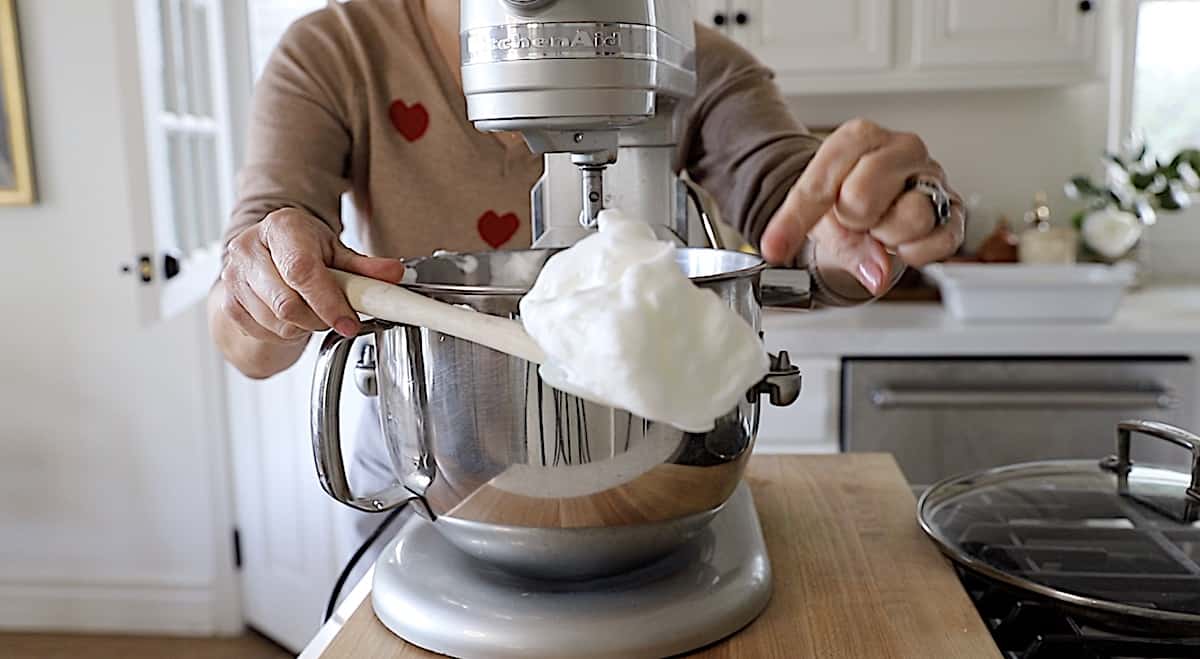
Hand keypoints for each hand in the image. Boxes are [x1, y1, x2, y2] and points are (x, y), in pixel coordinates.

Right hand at [217, 208, 404, 343]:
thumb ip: (366, 267)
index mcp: (281, 228)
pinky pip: (264, 332)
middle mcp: (249, 249)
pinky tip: (294, 316)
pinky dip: (286, 333)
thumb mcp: (337, 251)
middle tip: (336, 315)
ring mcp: (233, 277)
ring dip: (305, 327)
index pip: (302, 271)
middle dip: (320, 319)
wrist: (269, 250)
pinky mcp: (228, 302)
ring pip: (277, 323)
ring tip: (314, 310)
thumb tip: (395, 274)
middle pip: (287, 304)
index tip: (349, 322)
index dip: (328, 302)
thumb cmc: (303, 247)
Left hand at [760, 119, 964, 295]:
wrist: (872, 201)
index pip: (822, 183)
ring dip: (887, 236)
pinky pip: (940, 240)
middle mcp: (902, 148)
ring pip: (911, 216)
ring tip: (880, 227)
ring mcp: (933, 176)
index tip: (774, 247)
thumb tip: (877, 275)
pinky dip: (917, 252)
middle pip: (864, 198)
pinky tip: (902, 242)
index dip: (795, 220)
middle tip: (854, 220)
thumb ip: (841, 242)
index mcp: (860, 137)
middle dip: (852, 222)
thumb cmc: (846, 197)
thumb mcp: (822, 214)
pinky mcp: (955, 208)